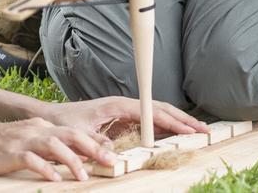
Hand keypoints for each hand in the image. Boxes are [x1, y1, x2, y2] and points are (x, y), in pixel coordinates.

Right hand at [0, 119, 116, 182]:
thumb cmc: (1, 145)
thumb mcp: (29, 142)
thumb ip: (50, 147)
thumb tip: (76, 158)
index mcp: (42, 126)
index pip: (73, 132)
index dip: (93, 143)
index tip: (111, 154)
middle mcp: (36, 129)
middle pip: (70, 134)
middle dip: (92, 148)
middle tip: (109, 161)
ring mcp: (23, 139)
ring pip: (53, 144)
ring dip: (71, 160)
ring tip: (84, 175)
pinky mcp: (11, 152)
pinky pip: (31, 159)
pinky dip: (45, 169)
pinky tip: (55, 179)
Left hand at [40, 96, 207, 140]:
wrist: (52, 117)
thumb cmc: (65, 122)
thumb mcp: (78, 132)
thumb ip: (96, 141)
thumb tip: (113, 152)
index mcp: (117, 105)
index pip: (152, 113)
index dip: (172, 121)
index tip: (190, 129)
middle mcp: (124, 105)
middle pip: (160, 109)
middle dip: (183, 119)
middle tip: (204, 129)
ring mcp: (125, 111)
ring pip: (157, 113)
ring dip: (178, 122)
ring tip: (197, 130)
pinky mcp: (123, 118)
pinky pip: (149, 121)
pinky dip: (165, 126)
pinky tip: (176, 134)